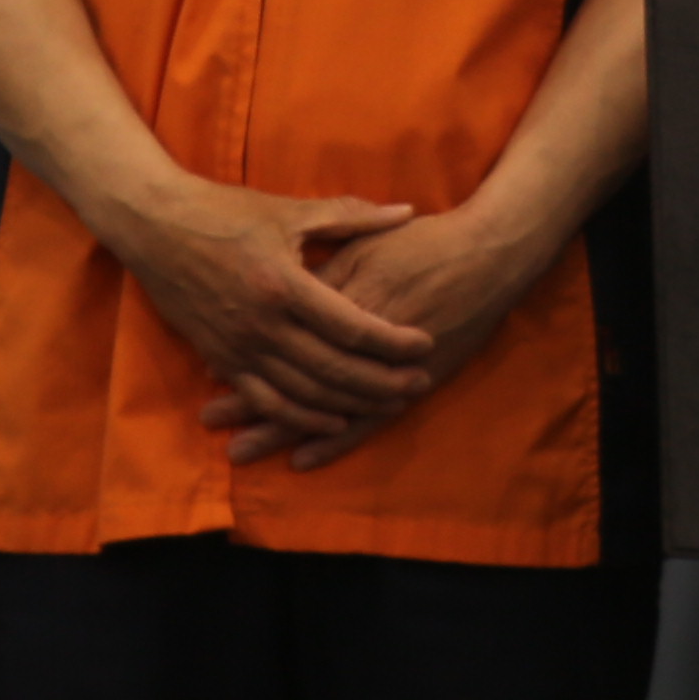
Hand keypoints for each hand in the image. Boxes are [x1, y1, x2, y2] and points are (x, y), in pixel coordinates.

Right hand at [98, 174, 434, 434]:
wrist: (153, 227)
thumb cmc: (224, 212)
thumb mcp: (289, 210)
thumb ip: (350, 217)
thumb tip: (406, 212)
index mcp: (283, 284)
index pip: (350, 324)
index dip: (391, 340)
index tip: (424, 344)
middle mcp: (262, 324)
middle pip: (334, 367)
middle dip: (381, 380)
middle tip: (418, 383)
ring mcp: (238, 347)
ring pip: (304, 391)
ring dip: (350, 403)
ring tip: (389, 403)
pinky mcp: (221, 359)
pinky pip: (267, 399)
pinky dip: (302, 415)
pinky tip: (333, 420)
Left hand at [196, 197, 567, 467]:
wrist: (489, 254)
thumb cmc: (426, 242)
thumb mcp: (368, 240)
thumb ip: (327, 260)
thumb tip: (283, 272)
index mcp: (346, 292)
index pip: (284, 328)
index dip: (247, 347)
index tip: (209, 365)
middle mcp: (359, 336)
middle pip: (295, 373)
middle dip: (250, 399)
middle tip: (210, 420)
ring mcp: (385, 366)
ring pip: (323, 406)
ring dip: (280, 428)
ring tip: (240, 448)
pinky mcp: (411, 384)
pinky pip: (366, 421)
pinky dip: (333, 441)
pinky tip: (302, 459)